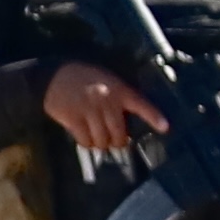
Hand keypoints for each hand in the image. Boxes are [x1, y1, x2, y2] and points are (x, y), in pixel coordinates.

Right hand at [43, 61, 163, 147]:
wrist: (53, 76)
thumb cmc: (83, 79)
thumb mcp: (106, 80)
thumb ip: (118, 99)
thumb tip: (123, 128)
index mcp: (118, 89)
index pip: (141, 104)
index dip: (154, 117)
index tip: (166, 128)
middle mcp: (107, 100)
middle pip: (119, 133)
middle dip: (117, 141)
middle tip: (114, 141)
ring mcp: (89, 110)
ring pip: (102, 139)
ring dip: (101, 143)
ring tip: (98, 139)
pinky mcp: (73, 118)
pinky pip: (85, 140)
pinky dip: (86, 143)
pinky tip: (85, 137)